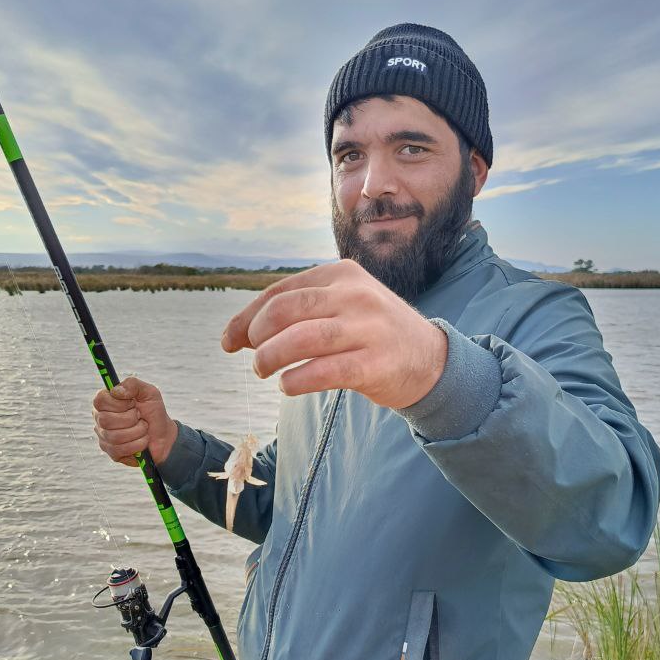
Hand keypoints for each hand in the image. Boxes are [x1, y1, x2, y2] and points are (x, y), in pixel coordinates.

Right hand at [92, 377, 177, 466]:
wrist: (164, 435)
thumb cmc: (153, 412)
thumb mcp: (148, 393)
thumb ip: (133, 384)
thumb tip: (116, 391)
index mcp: (106, 402)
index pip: (100, 400)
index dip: (119, 403)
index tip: (133, 403)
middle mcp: (100, 419)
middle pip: (106, 420)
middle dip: (131, 419)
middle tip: (140, 417)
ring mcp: (104, 437)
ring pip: (115, 436)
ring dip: (137, 432)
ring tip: (144, 429)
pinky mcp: (112, 452)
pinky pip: (120, 450)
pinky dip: (137, 444)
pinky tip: (142, 441)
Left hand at [220, 260, 447, 408]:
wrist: (430, 359)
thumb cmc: (372, 334)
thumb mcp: (342, 306)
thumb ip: (300, 312)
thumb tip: (240, 332)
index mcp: (342, 274)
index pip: (281, 291)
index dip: (247, 317)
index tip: (229, 341)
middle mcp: (355, 296)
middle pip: (286, 310)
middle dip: (257, 335)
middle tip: (252, 358)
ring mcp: (367, 329)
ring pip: (301, 339)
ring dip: (271, 358)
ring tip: (264, 372)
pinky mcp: (374, 364)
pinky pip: (323, 371)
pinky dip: (296, 380)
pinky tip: (289, 385)